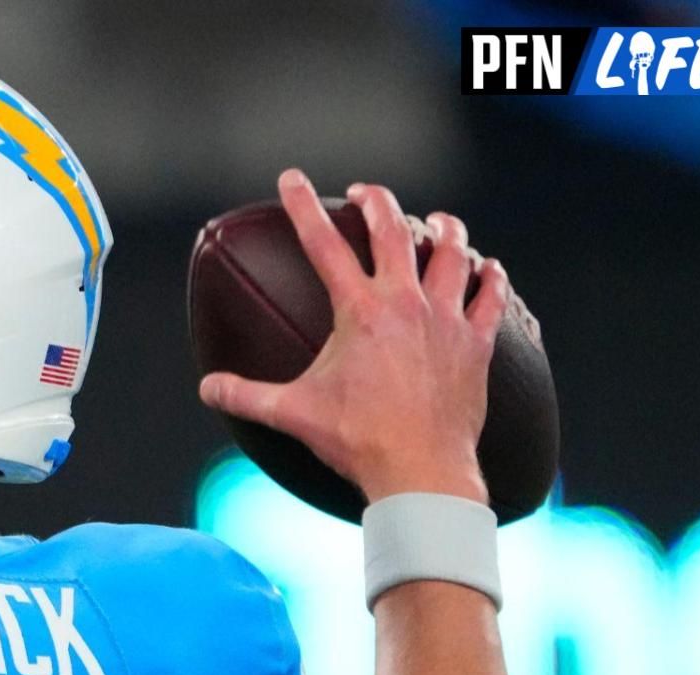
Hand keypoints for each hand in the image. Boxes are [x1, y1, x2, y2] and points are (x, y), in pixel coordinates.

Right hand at [199, 169, 509, 504]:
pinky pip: (490, 299)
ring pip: (452, 254)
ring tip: (437, 220)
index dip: (303, 207)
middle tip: (363, 193)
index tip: (293, 181)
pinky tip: (488, 268)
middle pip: (394, 231)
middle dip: (376, 203)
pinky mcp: (476, 344)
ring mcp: (446, 320)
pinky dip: (490, 279)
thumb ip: (246, 396)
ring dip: (444, 230)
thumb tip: (209, 389)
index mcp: (360, 311)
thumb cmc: (358, 440)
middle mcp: (406, 303)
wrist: (420, 470)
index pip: (324, 244)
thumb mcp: (293, 413)